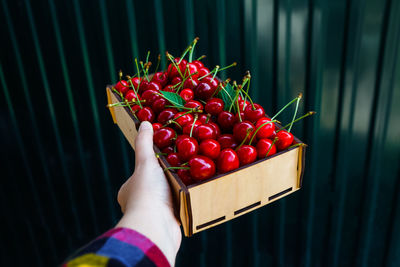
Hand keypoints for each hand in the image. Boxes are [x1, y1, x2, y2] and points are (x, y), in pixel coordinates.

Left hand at [116, 121, 181, 265]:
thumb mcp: (146, 162)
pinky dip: (186, 201)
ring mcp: (154, 214)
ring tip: (193, 175)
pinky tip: (195, 194)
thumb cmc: (147, 192)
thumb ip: (145, 143)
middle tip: (184, 164)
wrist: (157, 226)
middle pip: (157, 184)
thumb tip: (144, 122)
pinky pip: (179, 207)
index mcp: (127, 190)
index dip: (153, 164)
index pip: (141, 172)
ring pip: (169, 196)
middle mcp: (138, 203)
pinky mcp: (169, 223)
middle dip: (169, 176)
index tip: (167, 156)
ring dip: (179, 189)